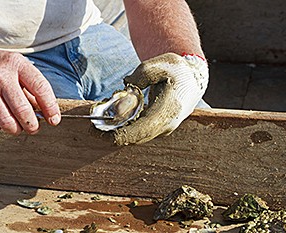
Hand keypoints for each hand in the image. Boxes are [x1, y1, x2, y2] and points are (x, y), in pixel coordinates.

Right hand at [0, 42, 59, 134]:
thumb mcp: (15, 66)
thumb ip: (30, 87)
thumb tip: (45, 112)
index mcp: (17, 64)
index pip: (41, 88)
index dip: (51, 108)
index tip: (54, 120)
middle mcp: (1, 76)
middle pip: (24, 111)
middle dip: (33, 125)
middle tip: (34, 128)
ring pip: (7, 122)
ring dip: (16, 130)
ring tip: (18, 127)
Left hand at [91, 53, 208, 145]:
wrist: (193, 79)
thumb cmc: (177, 69)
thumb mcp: (161, 63)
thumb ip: (142, 74)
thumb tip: (126, 85)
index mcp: (166, 111)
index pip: (138, 132)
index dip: (115, 135)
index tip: (96, 131)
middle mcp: (165, 125)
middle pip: (134, 138)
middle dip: (111, 135)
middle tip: (92, 128)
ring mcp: (163, 128)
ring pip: (136, 137)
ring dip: (117, 132)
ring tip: (99, 123)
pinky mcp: (159, 127)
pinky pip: (139, 132)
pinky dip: (124, 129)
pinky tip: (112, 121)